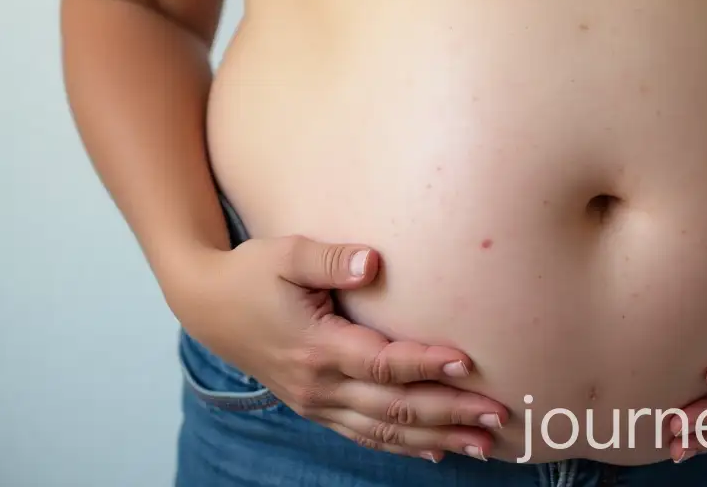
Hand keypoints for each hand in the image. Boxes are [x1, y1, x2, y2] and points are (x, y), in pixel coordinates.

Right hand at [170, 236, 508, 461]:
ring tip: (483, 444)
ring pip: (385, 431)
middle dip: (449, 413)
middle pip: (394, 407)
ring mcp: (316, 402)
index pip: (382, 363)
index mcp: (317, 346)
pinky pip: (365, 435)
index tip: (466, 362)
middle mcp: (319, 385)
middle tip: (498, 415)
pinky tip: (436, 453)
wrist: (208, 304)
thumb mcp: (285, 253)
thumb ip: (330, 259)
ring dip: (437, 439)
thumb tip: (373, 262)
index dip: (425, 363)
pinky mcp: (315, 406)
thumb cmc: (252, 272)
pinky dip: (403, 447)